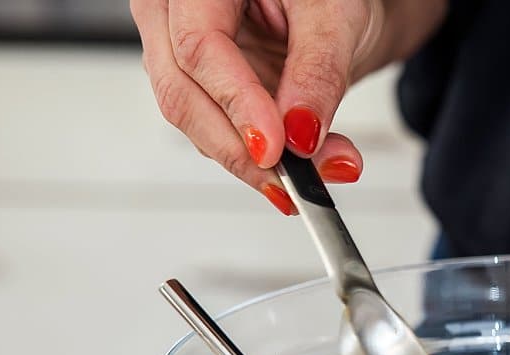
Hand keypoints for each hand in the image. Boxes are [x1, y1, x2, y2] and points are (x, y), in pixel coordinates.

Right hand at [130, 0, 444, 212]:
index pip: (198, 45)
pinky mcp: (200, 88)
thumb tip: (302, 136)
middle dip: (240, 148)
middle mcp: (174, 13)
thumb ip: (318, 72)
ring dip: (253, 159)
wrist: (332, 6)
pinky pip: (216, 132)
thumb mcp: (335, 17)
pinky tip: (297, 162)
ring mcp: (178, 52)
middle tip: (293, 181)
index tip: (275, 150)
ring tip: (314, 169)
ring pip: (195, 121)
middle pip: (182, 92)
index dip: (236, 103)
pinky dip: (257, 156)